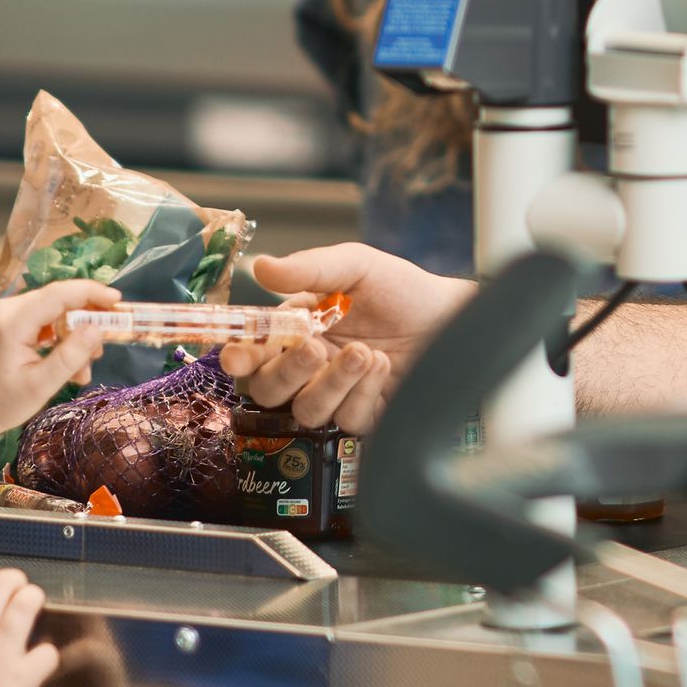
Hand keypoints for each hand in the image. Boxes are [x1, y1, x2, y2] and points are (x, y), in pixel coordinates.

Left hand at [0, 279, 117, 492]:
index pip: (60, 294)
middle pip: (60, 299)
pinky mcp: (10, 323)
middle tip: (107, 344)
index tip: (119, 303)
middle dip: (88, 319)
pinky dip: (62, 338)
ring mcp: (8, 314)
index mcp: (14, 322)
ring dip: (76, 334)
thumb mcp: (41, 385)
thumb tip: (99, 329)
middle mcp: (9, 309)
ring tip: (85, 367)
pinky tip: (70, 364)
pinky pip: (45, 321)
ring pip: (56, 311)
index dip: (92, 293)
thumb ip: (71, 355)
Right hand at [0, 568, 60, 686]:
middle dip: (16, 583)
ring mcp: (1, 653)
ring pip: (27, 603)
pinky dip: (49, 655)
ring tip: (42, 614)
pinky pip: (48, 651)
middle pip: (1, 586)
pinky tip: (44, 665)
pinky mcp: (22, 677)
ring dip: (37, 603)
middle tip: (26, 592)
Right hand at [219, 244, 465, 435]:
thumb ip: (309, 268)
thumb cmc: (401, 289)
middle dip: (288, 373)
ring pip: (307, 411)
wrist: (450, 316)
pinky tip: (384, 366)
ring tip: (368, 353)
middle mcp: (307, 368)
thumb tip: (260, 265)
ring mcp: (334, 395)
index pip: (251, 354)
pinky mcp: (364, 416)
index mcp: (294, 331)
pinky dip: (364, 393)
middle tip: (317, 349)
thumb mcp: (356, 266)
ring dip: (333, 383)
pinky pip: (346, 421)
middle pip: (268, 391)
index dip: (238, 359)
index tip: (237, 358)